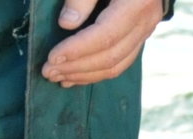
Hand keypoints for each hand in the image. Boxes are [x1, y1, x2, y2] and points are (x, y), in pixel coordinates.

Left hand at [41, 0, 163, 87]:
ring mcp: (145, 31)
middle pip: (109, 56)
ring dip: (83, 75)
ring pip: (115, 65)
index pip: (105, 36)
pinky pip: (120, 63)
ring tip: (57, 77)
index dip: (77, 50)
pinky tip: (74, 77)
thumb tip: (66, 24)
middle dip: (75, 67)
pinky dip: (95, 73)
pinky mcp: (140, 37)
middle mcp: (145, 21)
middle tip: (47, 72)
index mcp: (137, 2)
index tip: (51, 58)